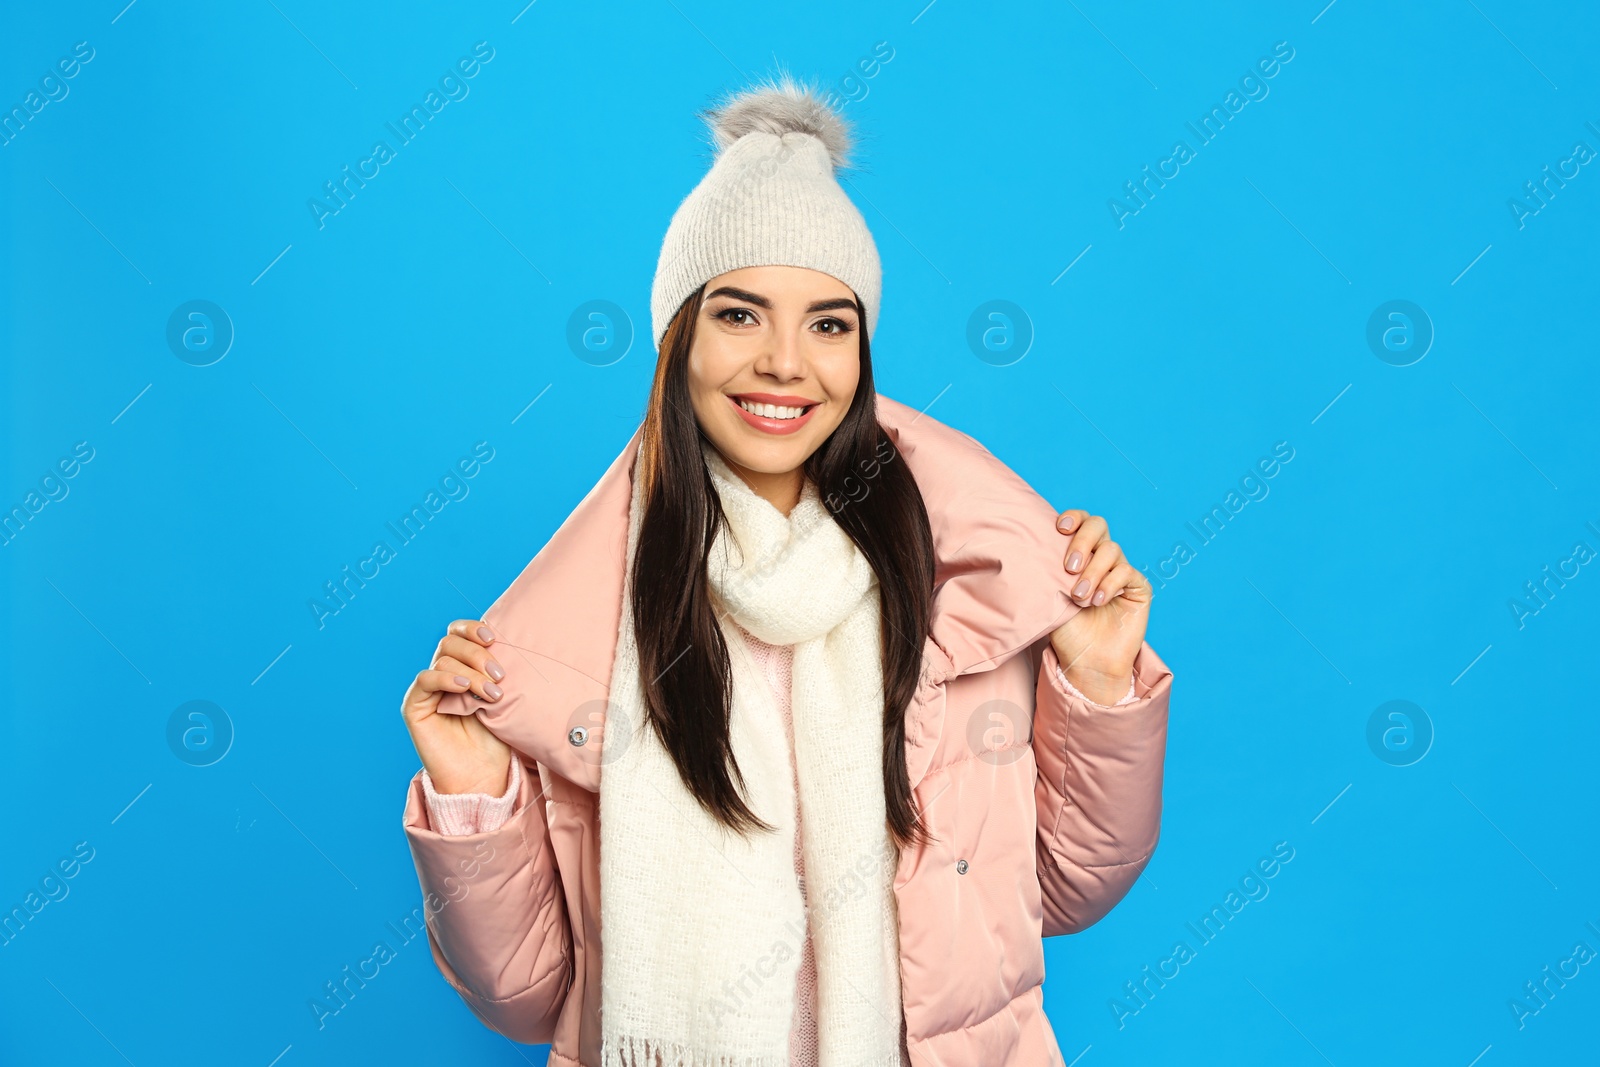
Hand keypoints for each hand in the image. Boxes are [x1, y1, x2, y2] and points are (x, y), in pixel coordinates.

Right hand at [400, 619, 513, 794]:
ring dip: (471, 673)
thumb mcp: (503, 697)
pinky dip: (445, 679)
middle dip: (477, 654)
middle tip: (499, 676)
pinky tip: (463, 688)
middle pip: (451, 642)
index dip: (472, 629)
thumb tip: (506, 643)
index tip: (493, 637)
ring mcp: (427, 689)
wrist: (482, 775)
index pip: (459, 633)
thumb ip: (496, 671)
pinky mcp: (414, 706)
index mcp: (463, 666)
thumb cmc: (496, 738)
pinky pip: (425, 680)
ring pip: (442, 661)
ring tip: (492, 694)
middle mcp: (442, 674)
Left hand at [1048, 510, 1152, 704]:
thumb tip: (1036, 545)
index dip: (1074, 518)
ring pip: (1111, 550)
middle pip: (1098, 526)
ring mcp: (1121, 571)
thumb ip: (1050, 568)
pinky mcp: (1138, 587)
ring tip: (1080, 597)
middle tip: (1070, 567)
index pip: (1080, 522)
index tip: (1060, 528)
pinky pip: (1127, 572)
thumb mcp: (1051, 595)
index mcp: (1079, 553)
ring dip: (1093, 572)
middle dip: (1083, 541)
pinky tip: (1099, 601)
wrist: (1086, 661)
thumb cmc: (1065, 629)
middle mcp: (1101, 557)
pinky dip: (1110, 584)